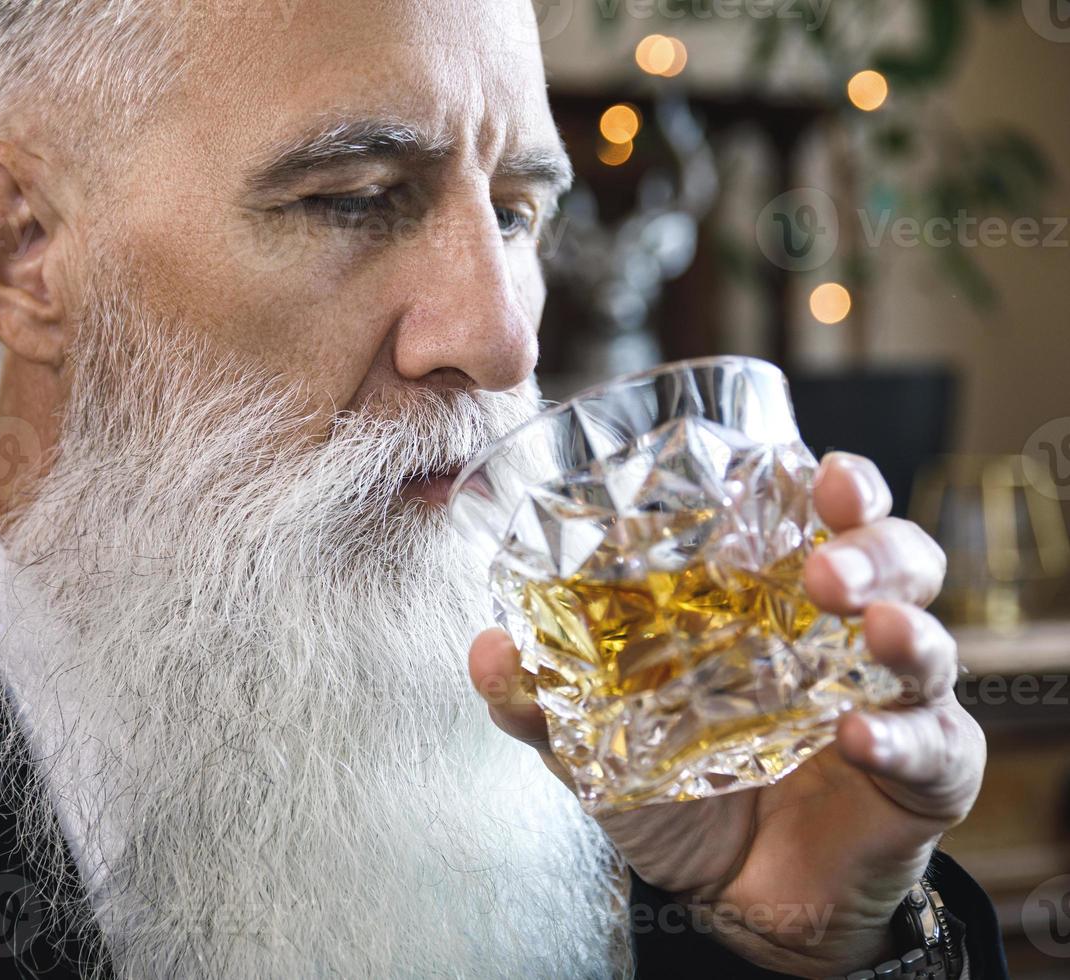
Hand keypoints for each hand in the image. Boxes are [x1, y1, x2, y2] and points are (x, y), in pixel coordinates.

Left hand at [468, 452, 985, 974]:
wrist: (735, 902)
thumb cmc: (680, 797)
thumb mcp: (599, 748)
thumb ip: (544, 699)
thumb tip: (485, 649)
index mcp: (775, 605)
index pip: (820, 517)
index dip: (834, 485)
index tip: (815, 466)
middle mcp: (844, 636)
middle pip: (897, 556)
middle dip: (871, 543)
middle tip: (824, 563)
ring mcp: (894, 700)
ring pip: (932, 638)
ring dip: (903, 624)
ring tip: (866, 622)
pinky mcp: (927, 771)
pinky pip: (935, 744)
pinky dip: (901, 736)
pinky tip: (858, 736)